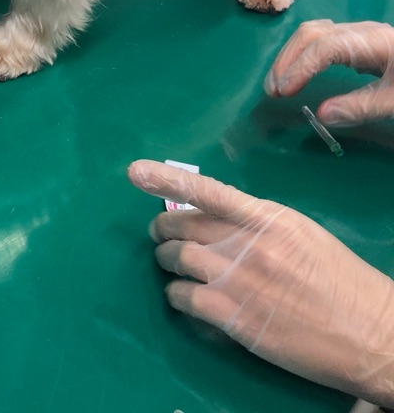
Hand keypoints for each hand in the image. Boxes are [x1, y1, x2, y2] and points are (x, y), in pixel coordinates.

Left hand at [128, 159, 393, 405]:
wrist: (369, 332)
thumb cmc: (338, 279)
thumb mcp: (300, 233)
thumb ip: (257, 221)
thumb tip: (217, 215)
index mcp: (267, 217)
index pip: (207, 190)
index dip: (167, 179)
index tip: (134, 171)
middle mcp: (248, 244)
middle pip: (183, 225)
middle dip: (165, 228)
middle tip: (161, 234)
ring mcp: (238, 280)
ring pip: (177, 259)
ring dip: (167, 260)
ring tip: (171, 263)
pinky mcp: (234, 317)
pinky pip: (184, 298)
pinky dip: (176, 295)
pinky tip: (183, 297)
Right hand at [264, 20, 393, 126]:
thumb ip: (360, 107)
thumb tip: (320, 116)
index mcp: (371, 41)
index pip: (325, 47)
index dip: (300, 67)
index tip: (284, 93)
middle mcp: (360, 31)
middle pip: (313, 33)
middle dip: (288, 59)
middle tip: (272, 91)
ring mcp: (358, 34)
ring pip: (313, 33)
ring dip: (291, 55)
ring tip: (277, 84)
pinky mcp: (357, 42)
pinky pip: (321, 39)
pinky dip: (302, 54)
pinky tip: (297, 72)